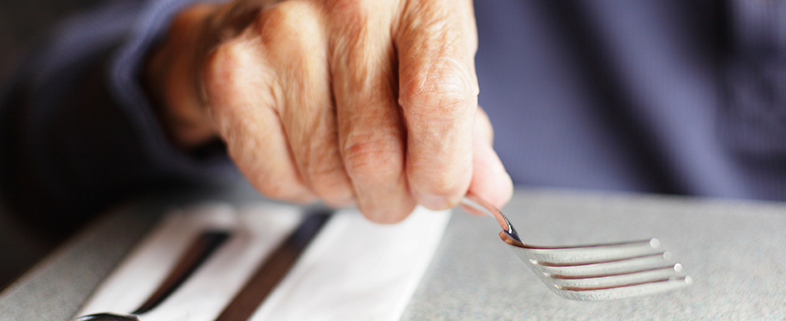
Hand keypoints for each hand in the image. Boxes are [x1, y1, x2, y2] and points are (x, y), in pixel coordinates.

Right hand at [145, 0, 511, 222]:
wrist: (278, 5)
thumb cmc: (371, 36)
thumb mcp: (435, 62)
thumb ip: (465, 127)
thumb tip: (487, 190)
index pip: (438, 99)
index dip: (443, 168)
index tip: (440, 190)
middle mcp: (347, 4)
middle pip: (376, 152)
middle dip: (393, 198)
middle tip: (395, 190)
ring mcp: (281, 33)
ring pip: (327, 173)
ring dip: (348, 193)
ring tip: (349, 160)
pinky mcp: (232, 70)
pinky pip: (277, 177)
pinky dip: (301, 188)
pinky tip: (308, 151)